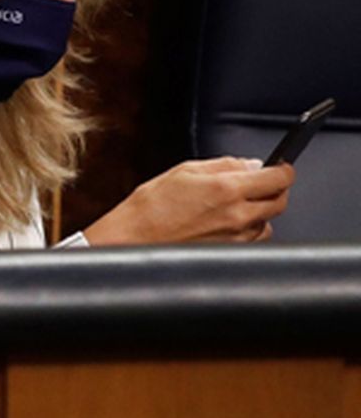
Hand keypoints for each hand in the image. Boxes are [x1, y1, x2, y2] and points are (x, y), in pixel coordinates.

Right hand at [83, 157, 293, 245]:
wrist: (133, 239)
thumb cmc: (150, 207)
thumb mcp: (184, 171)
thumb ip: (223, 165)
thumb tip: (250, 164)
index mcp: (227, 189)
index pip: (277, 177)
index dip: (283, 169)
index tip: (281, 166)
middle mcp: (237, 215)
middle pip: (280, 201)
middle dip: (275, 189)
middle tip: (261, 183)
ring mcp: (237, 238)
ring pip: (269, 221)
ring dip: (261, 210)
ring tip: (236, 205)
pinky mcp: (231, 253)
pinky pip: (254, 239)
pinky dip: (249, 229)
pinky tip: (229, 222)